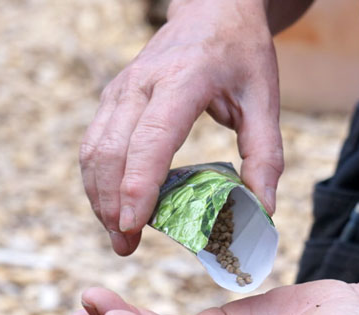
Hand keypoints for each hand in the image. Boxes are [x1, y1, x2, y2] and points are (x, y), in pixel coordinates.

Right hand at [80, 0, 283, 255]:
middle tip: (125, 246)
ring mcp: (121, 90)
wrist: (212, 10)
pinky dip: (97, 180)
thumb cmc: (242, 54)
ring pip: (93, 149)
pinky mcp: (113, 98)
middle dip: (111, 203)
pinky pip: (94, 144)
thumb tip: (263, 207)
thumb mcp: (265, 98)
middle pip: (111, 150)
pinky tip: (111, 207)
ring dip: (98, 197)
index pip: (151, 139)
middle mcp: (141, 84)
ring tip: (118, 236)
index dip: (138, 184)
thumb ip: (265, 154)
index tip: (132, 224)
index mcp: (183, 80)